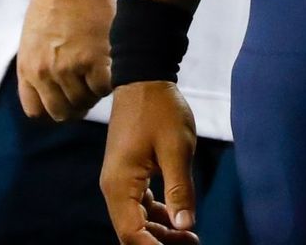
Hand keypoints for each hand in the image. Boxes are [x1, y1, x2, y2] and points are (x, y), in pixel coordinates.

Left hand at [16, 0, 113, 121]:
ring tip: (103, 71)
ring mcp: (68, 68)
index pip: (37, 111)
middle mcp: (44, 72)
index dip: (55, 108)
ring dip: (96, 91)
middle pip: (63, 111)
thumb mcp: (33, 37)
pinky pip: (104, 88)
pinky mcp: (93, 59)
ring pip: (87, 100)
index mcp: (27, 68)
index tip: (68, 100)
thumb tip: (52, 87)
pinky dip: (111, 82)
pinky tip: (112, 66)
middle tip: (91, 88)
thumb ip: (39, 64)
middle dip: (78, 105)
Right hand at [101, 81, 199, 244]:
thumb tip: (185, 226)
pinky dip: (156, 214)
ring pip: (135, 219)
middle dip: (160, 242)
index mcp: (120, 185)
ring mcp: (118, 180)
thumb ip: (180, 190)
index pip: (132, 233)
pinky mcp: (126, 172)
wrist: (144, 77)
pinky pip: (138, 204)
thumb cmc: (161, 109)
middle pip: (132, 230)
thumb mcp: (177, 149)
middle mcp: (113, 188)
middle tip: (192, 242)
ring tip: (189, 235)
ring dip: (160, 230)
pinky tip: (176, 216)